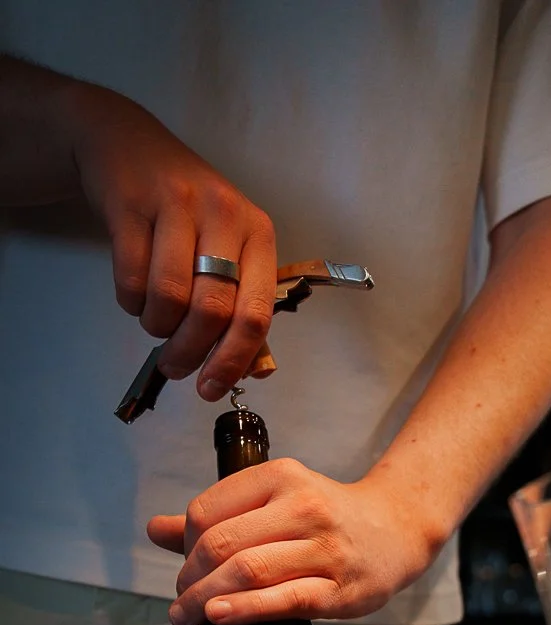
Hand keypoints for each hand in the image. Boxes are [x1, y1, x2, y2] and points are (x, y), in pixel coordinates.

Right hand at [69, 82, 276, 398]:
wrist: (125, 143)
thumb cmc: (187, 210)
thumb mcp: (227, 246)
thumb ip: (242, 304)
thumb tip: (254, 369)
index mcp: (258, 233)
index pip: (256, 312)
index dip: (234, 360)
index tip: (211, 389)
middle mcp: (223, 214)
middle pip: (211, 311)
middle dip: (189, 352)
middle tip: (175, 367)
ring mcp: (176, 204)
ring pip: (169, 297)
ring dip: (156, 326)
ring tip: (154, 321)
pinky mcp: (130, 203)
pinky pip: (131, 278)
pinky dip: (130, 302)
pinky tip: (134, 296)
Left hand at [146, 459, 446, 624]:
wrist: (398, 530)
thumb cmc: (328, 517)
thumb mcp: (275, 501)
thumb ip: (218, 516)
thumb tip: (155, 530)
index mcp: (281, 476)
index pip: (208, 511)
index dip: (185, 545)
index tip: (185, 567)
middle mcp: (303, 507)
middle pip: (221, 544)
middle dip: (189, 578)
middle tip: (180, 601)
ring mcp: (324, 549)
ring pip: (248, 571)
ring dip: (205, 599)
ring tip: (187, 617)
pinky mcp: (340, 589)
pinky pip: (285, 600)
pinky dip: (245, 609)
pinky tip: (219, 617)